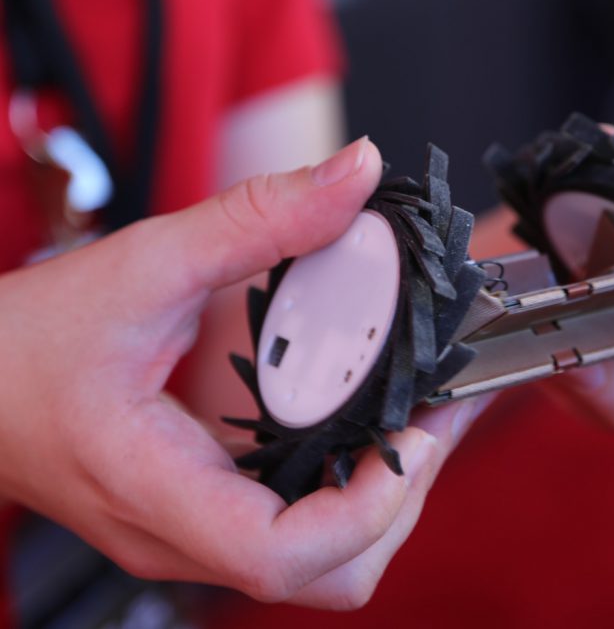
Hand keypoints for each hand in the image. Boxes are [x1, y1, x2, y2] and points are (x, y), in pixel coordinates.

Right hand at [0, 137, 489, 608]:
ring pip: (326, 567)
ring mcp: (195, 540)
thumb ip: (258, 218)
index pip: (278, 556)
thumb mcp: (145, 262)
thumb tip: (356, 174)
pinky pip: (304, 536)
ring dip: (388, 499)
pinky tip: (373, 425)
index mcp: (154, 487)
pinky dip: (355, 491)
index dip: (366, 506)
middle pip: (330, 573)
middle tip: (439, 410)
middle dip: (403, 498)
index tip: (414, 431)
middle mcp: (180, 536)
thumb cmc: (29, 340)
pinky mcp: (207, 523)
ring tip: (421, 417)